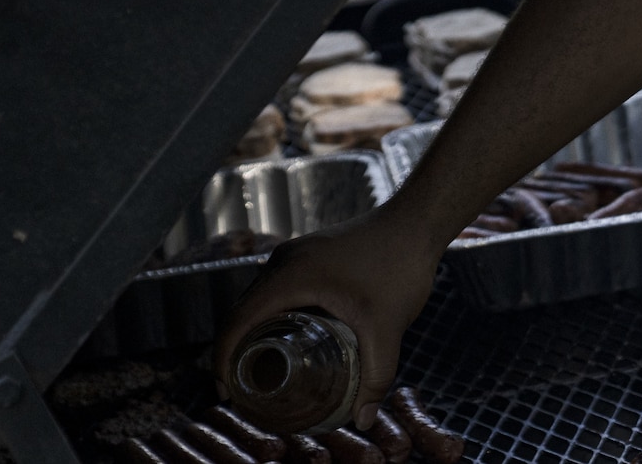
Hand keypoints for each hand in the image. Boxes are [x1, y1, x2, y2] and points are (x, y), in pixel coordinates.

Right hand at [214, 204, 445, 429]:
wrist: (419, 220)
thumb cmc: (400, 265)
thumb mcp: (387, 327)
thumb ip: (376, 376)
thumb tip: (364, 420)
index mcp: (287, 276)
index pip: (235, 323)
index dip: (222, 361)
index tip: (227, 394)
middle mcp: (283, 262)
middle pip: (241, 312)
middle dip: (234, 353)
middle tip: (243, 391)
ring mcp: (296, 254)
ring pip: (258, 300)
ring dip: (252, 333)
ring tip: (260, 370)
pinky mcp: (311, 253)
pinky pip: (276, 289)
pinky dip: (271, 315)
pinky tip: (287, 337)